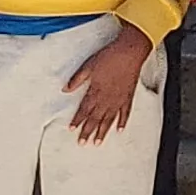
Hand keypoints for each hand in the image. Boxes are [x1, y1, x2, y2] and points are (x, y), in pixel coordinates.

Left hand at [66, 24, 154, 143]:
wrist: (130, 52)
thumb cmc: (109, 57)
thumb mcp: (88, 65)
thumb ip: (77, 79)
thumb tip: (65, 89)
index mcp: (96, 91)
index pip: (84, 110)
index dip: (77, 120)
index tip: (72, 129)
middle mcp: (107, 99)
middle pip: (95, 118)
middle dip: (88, 131)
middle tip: (82, 143)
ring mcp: (119, 99)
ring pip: (109, 119)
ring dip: (103, 131)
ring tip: (98, 142)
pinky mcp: (128, 97)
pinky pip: (125, 113)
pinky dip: (122, 122)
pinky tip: (120, 130)